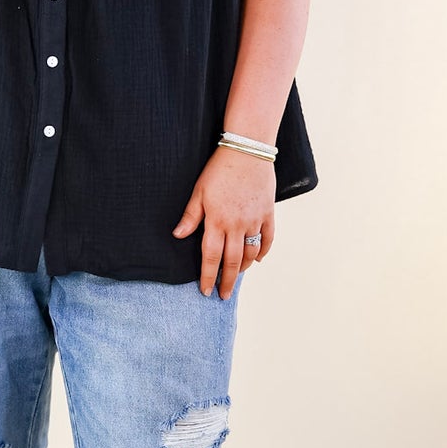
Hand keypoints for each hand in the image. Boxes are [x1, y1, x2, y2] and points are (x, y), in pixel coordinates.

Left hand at [172, 146, 274, 297]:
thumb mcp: (199, 191)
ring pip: (250, 253)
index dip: (208, 276)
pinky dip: (263, 251)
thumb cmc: (218, 169)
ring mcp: (255, 220)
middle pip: (232, 261)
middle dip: (227, 281)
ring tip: (236, 275)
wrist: (247, 151)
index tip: (206, 291)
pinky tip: (257, 259)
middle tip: (224, 296)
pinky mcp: (268, 213)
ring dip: (243, 267)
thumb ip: (191, 216)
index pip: (211, 257)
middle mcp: (237, 225)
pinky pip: (267, 239)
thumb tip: (178, 235)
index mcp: (217, 221)